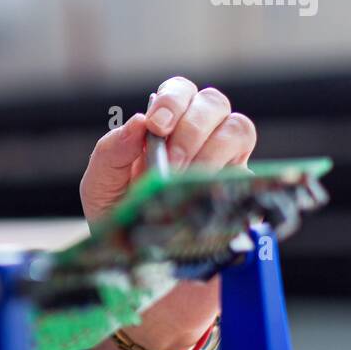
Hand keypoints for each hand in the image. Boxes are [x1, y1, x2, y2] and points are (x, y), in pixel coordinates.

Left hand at [80, 75, 256, 226]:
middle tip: (170, 163)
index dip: (173, 101)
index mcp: (165, 124)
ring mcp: (225, 158)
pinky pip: (249, 168)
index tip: (156, 126)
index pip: (180, 91)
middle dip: (190, 129)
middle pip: (213, 102)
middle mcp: (199, 134)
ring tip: (184, 180)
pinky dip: (225, 176)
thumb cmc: (121, 213)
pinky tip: (202, 193)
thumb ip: (112, 151)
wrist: (140, 258)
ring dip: (210, 152)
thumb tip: (139, 121)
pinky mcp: (240, 186)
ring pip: (238, 128)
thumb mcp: (101, 184)